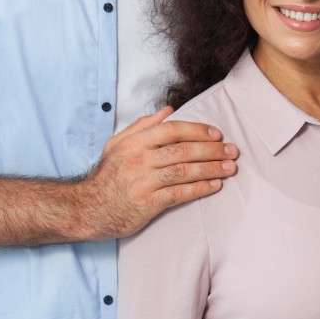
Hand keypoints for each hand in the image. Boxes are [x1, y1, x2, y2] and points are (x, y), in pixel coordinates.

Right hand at [77, 108, 237, 239]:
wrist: (87, 208)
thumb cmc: (107, 175)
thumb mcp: (117, 145)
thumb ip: (143, 126)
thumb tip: (168, 110)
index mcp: (135, 143)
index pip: (172, 130)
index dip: (198, 131)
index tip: (218, 135)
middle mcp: (139, 160)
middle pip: (183, 150)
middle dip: (212, 150)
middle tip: (233, 151)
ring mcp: (143, 182)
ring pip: (184, 171)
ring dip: (211, 169)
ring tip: (230, 168)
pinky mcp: (147, 203)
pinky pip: (179, 193)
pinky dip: (199, 189)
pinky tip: (215, 186)